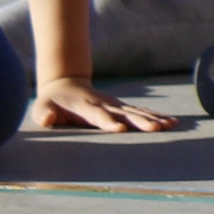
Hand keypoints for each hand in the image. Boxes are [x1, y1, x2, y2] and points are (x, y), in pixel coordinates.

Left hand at [27, 73, 177, 132]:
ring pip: (137, 112)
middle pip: (125, 114)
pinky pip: (141, 112)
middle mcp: (104, 105)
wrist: (65, 84)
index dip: (109, 123)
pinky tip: (172, 122)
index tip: (121, 129)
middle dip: (140, 122)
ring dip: (154, 119)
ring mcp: (115, 105)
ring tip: (170, 126)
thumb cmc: (51, 102)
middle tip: (156, 130)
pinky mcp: (122, 108)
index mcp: (86, 107)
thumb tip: (48, 118)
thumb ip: (44, 113)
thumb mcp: (41, 107)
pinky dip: (156, 117)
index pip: (99, 116)